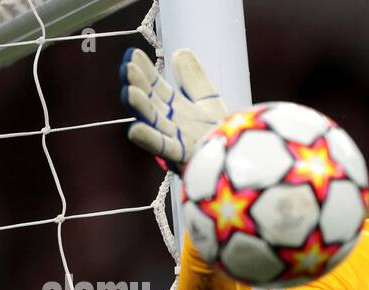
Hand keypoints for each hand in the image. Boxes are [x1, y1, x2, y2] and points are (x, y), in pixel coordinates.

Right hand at [120, 48, 226, 171]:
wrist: (242, 159)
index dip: (145, 72)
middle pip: (152, 103)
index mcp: (178, 111)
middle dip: (140, 87)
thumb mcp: (209, 102)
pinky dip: (151, 140)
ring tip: (127, 92)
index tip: (132, 55)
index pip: (156, 88)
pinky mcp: (186, 158)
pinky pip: (166, 148)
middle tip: (127, 69)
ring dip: (141, 109)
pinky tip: (134, 128)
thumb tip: (179, 51)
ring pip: (156, 123)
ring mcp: (178, 141)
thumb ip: (194, 79)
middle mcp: (173, 124)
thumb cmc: (226, 134)